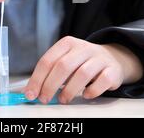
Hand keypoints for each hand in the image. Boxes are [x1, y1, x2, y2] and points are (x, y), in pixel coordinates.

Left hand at [24, 37, 142, 103]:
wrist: (112, 58)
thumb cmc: (82, 63)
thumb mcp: (66, 61)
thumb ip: (50, 73)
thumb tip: (31, 91)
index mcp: (67, 43)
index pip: (48, 60)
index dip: (37, 79)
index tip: (31, 94)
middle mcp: (83, 48)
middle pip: (63, 66)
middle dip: (50, 85)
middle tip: (44, 99)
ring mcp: (99, 58)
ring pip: (82, 74)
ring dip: (69, 90)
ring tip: (63, 100)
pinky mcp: (112, 70)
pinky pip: (102, 82)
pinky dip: (92, 91)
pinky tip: (85, 95)